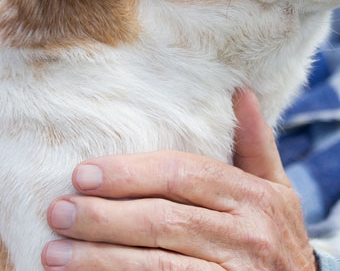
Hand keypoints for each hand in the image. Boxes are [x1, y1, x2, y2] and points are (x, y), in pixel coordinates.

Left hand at [42, 89, 315, 269]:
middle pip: (164, 219)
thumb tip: (242, 92)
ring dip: (101, 259)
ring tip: (55, 253)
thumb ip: (255, 145)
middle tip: (59, 210)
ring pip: (157, 264)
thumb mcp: (277, 189)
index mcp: (257, 195)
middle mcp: (249, 232)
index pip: (186, 175)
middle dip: (106, 216)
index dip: (132, 173)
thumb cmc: (279, 236)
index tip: (85, 173)